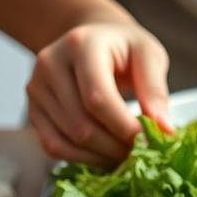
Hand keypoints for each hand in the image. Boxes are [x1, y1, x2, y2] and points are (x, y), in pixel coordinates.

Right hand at [26, 17, 171, 164]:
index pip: (97, 99)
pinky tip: (104, 154)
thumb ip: (155, 90)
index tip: (149, 140)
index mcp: (80, 45)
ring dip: (101, 157)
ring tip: (125, 153)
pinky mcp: (33, 109)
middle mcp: (50, 64)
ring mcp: (37, 88)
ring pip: (67, 140)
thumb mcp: (148, 55)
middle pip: (81, 125)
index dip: (124, 128)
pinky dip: (82, 158)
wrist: (92, 38)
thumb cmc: (123, 47)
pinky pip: (53, 145)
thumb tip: (163, 129)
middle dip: (115, 147)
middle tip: (141, 153)